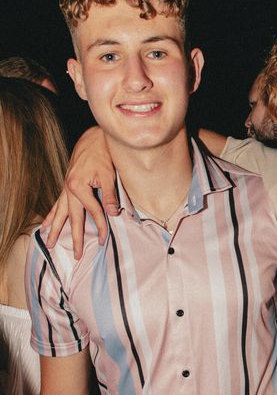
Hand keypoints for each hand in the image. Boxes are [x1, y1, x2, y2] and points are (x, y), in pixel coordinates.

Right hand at [43, 127, 117, 258]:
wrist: (92, 140)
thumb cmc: (102, 155)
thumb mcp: (109, 174)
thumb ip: (109, 195)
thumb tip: (113, 213)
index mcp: (79, 186)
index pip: (92, 212)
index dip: (100, 226)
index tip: (103, 239)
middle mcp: (69, 189)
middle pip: (72, 218)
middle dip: (74, 238)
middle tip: (76, 255)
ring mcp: (66, 188)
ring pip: (60, 213)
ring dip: (56, 229)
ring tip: (49, 243)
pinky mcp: (67, 187)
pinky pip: (57, 204)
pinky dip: (52, 215)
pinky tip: (46, 225)